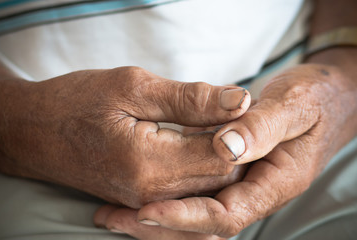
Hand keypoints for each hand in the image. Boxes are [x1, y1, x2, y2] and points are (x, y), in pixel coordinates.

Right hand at [0, 66, 250, 207]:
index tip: (238, 104)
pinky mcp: (143, 200)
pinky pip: (189, 192)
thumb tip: (238, 100)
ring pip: (209, 187)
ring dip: (219, 156)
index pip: (224, 155)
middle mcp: (153, 194)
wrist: (34, 132)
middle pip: (222, 177)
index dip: (240, 128)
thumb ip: (190, 99)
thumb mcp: (133, 87)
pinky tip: (195, 143)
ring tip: (212, 125)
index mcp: (151, 164)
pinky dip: (201, 167)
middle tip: (229, 113)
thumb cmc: (76, 103)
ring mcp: (148, 202)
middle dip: (235, 145)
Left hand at [95, 64, 356, 237]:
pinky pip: (198, 193)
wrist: (327, 98)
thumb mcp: (295, 105)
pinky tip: (140, 192)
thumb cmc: (316, 99)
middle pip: (205, 225)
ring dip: (158, 217)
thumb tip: (227, 148)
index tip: (146, 212)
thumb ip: (263, 126)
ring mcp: (243, 183)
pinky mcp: (232, 172)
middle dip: (160, 227)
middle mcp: (256, 190)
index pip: (227, 215)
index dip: (185, 217)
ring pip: (197, 213)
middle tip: (115, 218)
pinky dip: (169, 198)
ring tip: (115, 213)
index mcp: (275, 181)